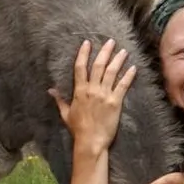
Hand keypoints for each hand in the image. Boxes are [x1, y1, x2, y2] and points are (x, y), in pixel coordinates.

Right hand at [48, 39, 136, 155]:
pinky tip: (133, 68)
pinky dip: (128, 76)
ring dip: (118, 60)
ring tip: (123, 51)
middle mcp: (92, 90)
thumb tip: (50, 90)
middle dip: (105, 52)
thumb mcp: (66, 113)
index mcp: (79, 91)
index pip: (80, 67)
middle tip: (111, 41)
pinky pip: (122, 86)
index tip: (87, 43)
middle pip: (98, 66)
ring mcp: (104, 95)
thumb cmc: (78, 129)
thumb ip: (60, 100)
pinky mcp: (115, 102)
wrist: (90, 141)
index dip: (83, 54)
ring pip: (111, 72)